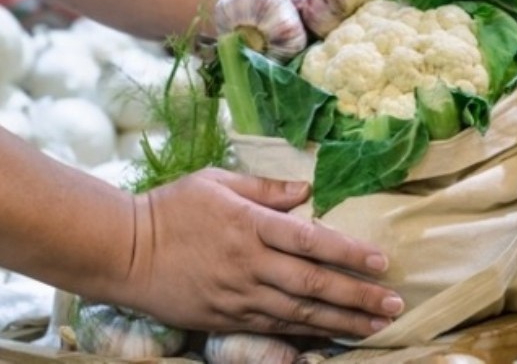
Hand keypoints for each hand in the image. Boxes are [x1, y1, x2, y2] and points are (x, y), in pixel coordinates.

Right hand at [117, 168, 403, 336]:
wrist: (122, 250)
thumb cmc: (171, 207)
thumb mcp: (216, 181)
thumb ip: (265, 187)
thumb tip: (307, 189)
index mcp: (249, 224)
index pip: (310, 240)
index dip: (349, 252)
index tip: (382, 261)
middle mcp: (249, 263)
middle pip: (313, 282)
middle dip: (358, 296)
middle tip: (394, 304)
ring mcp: (237, 295)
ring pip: (299, 312)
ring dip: (341, 320)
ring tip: (375, 325)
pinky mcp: (224, 318)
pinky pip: (272, 328)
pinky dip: (305, 333)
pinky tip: (330, 337)